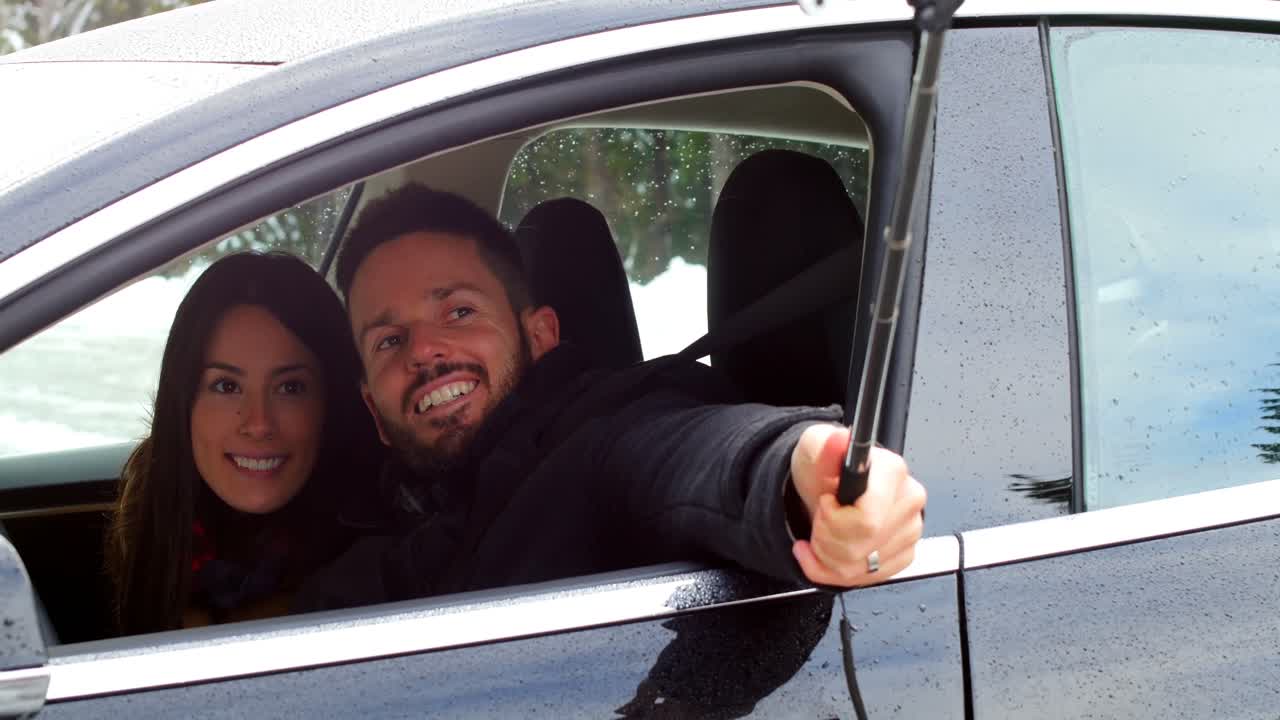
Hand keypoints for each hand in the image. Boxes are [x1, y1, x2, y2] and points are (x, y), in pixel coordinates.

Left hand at [789, 425, 925, 586]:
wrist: (828, 488)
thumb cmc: (825, 469)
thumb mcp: (814, 450)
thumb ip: (824, 448)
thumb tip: (838, 440)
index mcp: (892, 472)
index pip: (867, 520)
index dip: (834, 520)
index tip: (826, 503)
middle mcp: (909, 500)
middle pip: (860, 548)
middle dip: (825, 540)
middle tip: (821, 517)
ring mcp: (910, 530)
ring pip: (860, 568)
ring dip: (827, 557)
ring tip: (823, 533)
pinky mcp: (905, 554)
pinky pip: (867, 579)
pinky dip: (836, 571)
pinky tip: (830, 550)